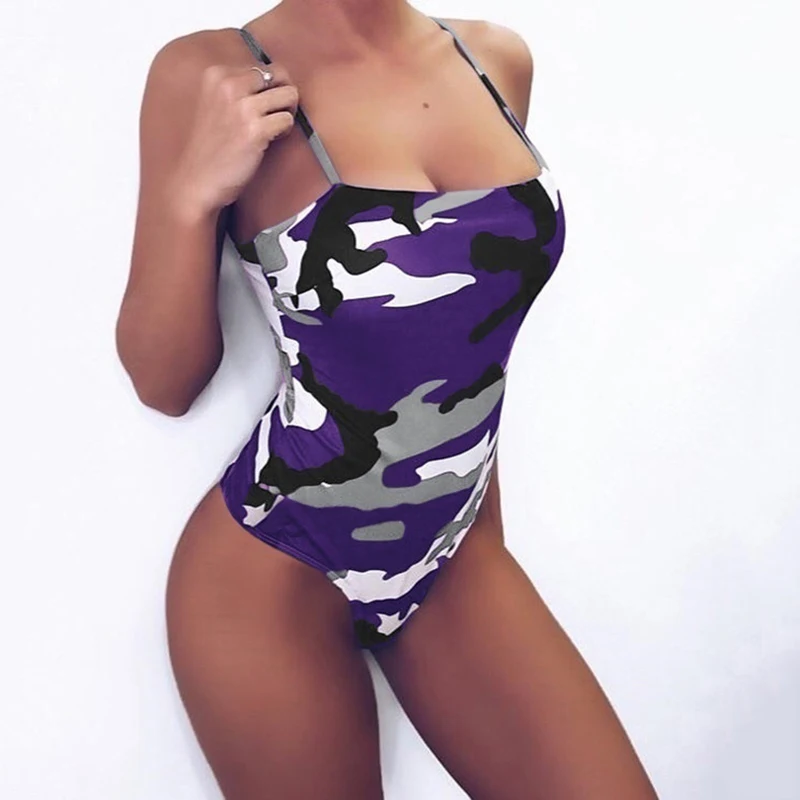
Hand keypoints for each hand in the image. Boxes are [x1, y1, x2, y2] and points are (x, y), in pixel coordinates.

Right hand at [169, 62, 299, 216]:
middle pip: (280, 75)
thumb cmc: (211, 147)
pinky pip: (287, 120)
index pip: (264, 66)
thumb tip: (276, 80)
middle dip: (284, 96)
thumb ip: (238, 88)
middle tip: (276, 115)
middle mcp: (229, 85)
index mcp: (217, 74)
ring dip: (287, 113)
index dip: (271, 88)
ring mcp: (242, 108)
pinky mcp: (255, 130)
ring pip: (289, 95)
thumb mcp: (215, 103)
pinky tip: (270, 140)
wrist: (198, 179)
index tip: (262, 107)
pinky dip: (285, 132)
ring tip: (274, 128)